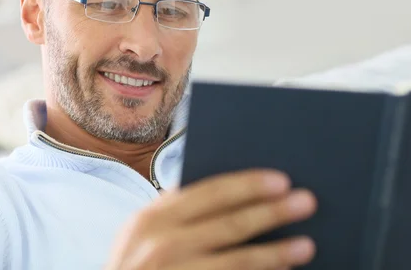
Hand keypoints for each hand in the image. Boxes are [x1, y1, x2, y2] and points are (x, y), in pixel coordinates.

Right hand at [105, 169, 316, 269]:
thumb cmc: (134, 264)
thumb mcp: (141, 232)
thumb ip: (174, 211)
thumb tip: (226, 193)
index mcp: (153, 216)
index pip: (210, 192)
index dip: (249, 185)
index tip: (280, 180)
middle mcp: (164, 244)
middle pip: (231, 223)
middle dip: (273, 212)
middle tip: (306, 202)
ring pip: (239, 261)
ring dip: (277, 252)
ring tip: (307, 245)